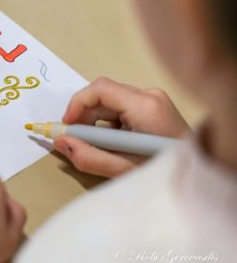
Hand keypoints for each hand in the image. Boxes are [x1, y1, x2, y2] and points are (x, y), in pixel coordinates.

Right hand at [53, 77, 189, 177]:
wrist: (203, 173)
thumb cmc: (166, 171)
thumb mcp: (124, 170)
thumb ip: (89, 157)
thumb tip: (60, 142)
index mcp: (145, 107)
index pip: (100, 89)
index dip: (77, 104)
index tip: (66, 126)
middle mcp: (150, 96)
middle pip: (104, 95)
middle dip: (85, 116)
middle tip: (76, 140)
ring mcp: (154, 100)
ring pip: (110, 102)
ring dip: (96, 122)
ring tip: (97, 146)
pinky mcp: (154, 106)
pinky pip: (121, 107)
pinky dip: (109, 123)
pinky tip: (114, 143)